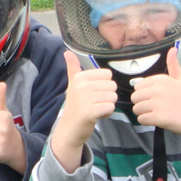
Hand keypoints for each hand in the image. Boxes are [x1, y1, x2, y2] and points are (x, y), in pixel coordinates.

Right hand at [49, 51, 116, 172]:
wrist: (69, 128)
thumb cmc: (75, 106)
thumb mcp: (72, 85)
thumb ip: (73, 68)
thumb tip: (67, 52)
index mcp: (80, 77)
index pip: (107, 75)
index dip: (104, 86)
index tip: (92, 94)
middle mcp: (81, 86)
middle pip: (112, 86)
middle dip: (107, 96)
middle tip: (94, 103)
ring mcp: (85, 98)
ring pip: (113, 97)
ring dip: (107, 105)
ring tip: (95, 109)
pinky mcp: (90, 111)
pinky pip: (110, 107)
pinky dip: (106, 113)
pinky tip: (96, 116)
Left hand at [131, 47, 180, 144]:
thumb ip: (173, 65)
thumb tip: (173, 49)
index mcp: (161, 79)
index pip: (137, 86)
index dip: (145, 94)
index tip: (156, 97)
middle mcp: (158, 89)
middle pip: (135, 97)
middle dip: (142, 104)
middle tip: (156, 107)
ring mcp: (158, 103)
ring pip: (136, 109)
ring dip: (144, 113)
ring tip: (158, 113)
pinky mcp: (158, 117)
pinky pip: (141, 119)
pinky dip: (147, 122)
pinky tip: (158, 120)